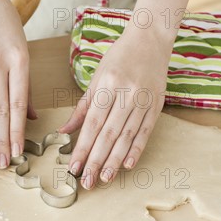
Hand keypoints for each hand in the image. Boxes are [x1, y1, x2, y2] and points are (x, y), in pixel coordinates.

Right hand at [0, 0, 35, 168]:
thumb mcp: (23, 54)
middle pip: (0, 110)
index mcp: (19, 61)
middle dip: (2, 140)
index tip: (18, 152)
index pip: (17, 105)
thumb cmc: (7, 30)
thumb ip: (25, 88)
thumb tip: (29, 119)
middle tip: (3, 163)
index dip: (17, 131)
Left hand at [60, 27, 169, 188]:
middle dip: (96, 160)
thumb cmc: (118, 58)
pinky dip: (137, 149)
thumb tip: (63, 131)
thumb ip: (82, 108)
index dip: (82, 147)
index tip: (74, 166)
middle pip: (108, 134)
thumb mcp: (96, 78)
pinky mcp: (156, 106)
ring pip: (127, 136)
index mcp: (107, 86)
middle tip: (87, 181)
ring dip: (115, 160)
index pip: (92, 124)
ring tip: (104, 178)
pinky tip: (128, 164)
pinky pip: (146, 131)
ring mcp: (143, 100)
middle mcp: (126, 94)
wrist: (150, 39)